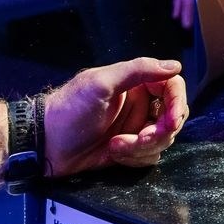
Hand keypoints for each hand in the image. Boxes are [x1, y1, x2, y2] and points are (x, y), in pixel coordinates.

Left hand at [44, 58, 187, 175]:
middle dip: (160, 131)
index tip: (171, 119)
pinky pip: (149, 156)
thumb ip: (138, 69)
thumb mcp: (101, 83)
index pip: (172, 86)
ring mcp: (135, 128)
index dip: (177, 102)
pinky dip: (134, 158)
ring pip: (163, 139)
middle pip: (173, 116)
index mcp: (136, 83)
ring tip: (116, 146)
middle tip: (141, 138)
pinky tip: (112, 153)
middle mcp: (140, 104)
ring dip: (142, 147)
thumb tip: (175, 66)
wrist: (45, 145)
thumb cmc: (70, 110)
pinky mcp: (129, 150)